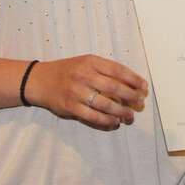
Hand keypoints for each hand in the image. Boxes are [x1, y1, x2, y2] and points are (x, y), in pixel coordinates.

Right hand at [25, 55, 148, 130]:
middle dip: (131, 97)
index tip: (144, 87)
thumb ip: (105, 70)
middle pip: (114, 87)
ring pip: (105, 104)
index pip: (118, 70)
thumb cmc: (68, 71)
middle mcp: (84, 75)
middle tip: (140, 104)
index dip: (134, 79)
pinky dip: (106, 121)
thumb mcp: (86, 63)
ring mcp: (77, 92)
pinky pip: (93, 116)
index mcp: (91, 62)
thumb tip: (130, 84)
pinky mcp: (71, 107)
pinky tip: (114, 122)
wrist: (40, 80)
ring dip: (121, 112)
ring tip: (130, 116)